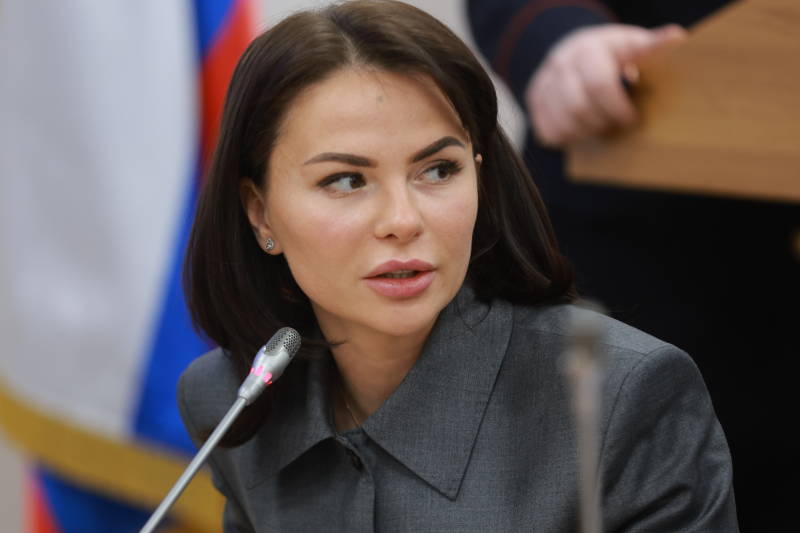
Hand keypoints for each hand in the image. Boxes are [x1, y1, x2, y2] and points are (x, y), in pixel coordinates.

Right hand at [525, 23, 686, 146]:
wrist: (573, 49)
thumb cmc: (612, 53)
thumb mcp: (632, 44)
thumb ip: (652, 45)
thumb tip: (676, 38)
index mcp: (588, 48)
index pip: (598, 84)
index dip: (617, 108)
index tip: (632, 118)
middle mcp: (561, 62)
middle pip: (577, 108)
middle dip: (602, 123)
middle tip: (617, 126)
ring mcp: (544, 81)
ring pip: (562, 123)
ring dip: (585, 133)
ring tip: (601, 128)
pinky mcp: (534, 100)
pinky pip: (547, 132)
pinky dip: (567, 138)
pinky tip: (582, 130)